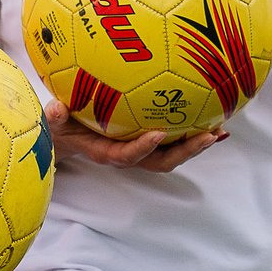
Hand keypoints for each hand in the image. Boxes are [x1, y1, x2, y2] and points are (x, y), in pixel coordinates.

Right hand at [42, 97, 224, 172]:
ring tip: (220, 131)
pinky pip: (174, 139)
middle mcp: (127, 154)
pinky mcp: (148, 140)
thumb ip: (53, 117)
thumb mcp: (51, 122)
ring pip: (172, 153)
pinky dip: (194, 132)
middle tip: (208, 136)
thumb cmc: (60, 127)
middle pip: (161, 161)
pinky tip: (214, 118)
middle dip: (186, 151)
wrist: (65, 136)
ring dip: (196, 145)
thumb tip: (54, 109)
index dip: (143, 148)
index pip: (126, 156)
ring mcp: (140, 149)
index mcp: (105, 152)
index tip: (159, 133)